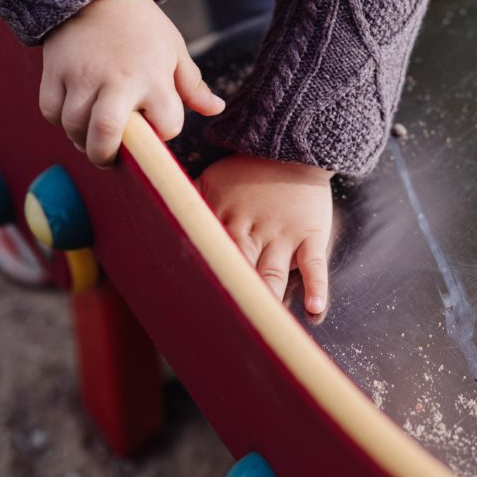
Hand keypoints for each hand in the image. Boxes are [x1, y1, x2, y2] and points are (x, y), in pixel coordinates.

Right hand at [40, 0, 224, 165]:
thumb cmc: (141, 25)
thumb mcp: (174, 49)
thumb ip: (192, 85)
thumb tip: (216, 109)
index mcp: (153, 78)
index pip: (166, 126)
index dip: (164, 131)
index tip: (158, 124)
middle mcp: (117, 81)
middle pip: (106, 135)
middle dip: (106, 156)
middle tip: (110, 158)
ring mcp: (82, 76)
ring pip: (74, 127)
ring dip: (83, 140)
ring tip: (92, 136)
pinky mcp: (55, 71)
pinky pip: (51, 111)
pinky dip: (60, 120)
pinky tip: (74, 113)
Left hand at [196, 154, 333, 314]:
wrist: (292, 149)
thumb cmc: (248, 173)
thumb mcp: (211, 181)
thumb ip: (189, 204)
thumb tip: (160, 225)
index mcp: (224, 219)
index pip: (208, 256)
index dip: (201, 281)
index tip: (192, 307)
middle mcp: (252, 230)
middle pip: (239, 269)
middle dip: (233, 297)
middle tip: (225, 327)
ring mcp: (283, 234)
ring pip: (273, 273)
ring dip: (268, 297)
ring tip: (265, 322)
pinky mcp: (310, 235)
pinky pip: (314, 263)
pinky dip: (316, 286)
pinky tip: (314, 307)